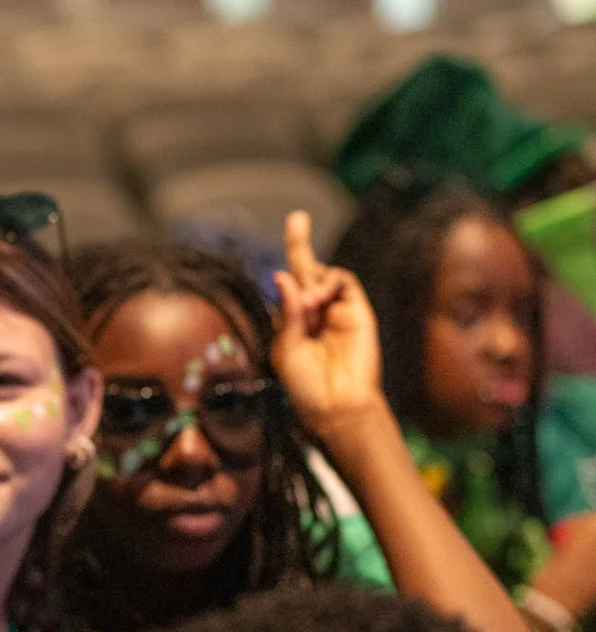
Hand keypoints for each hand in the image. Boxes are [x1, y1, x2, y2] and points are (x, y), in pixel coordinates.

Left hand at [272, 209, 386, 437]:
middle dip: (300, 243)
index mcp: (293, 324)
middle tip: (297, 217)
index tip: (283, 245)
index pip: (288, 289)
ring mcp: (337, 311)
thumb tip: (283, 275)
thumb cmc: (306, 386)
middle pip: (307, 271)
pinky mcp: (357, 311)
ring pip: (323, 275)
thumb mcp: (285, 348)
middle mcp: (315, 314)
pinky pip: (343, 282)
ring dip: (311, 282)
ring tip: (307, 307)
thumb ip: (287, 312)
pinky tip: (317, 299)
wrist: (336, 404)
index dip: (285, 269)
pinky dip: (328, 282)